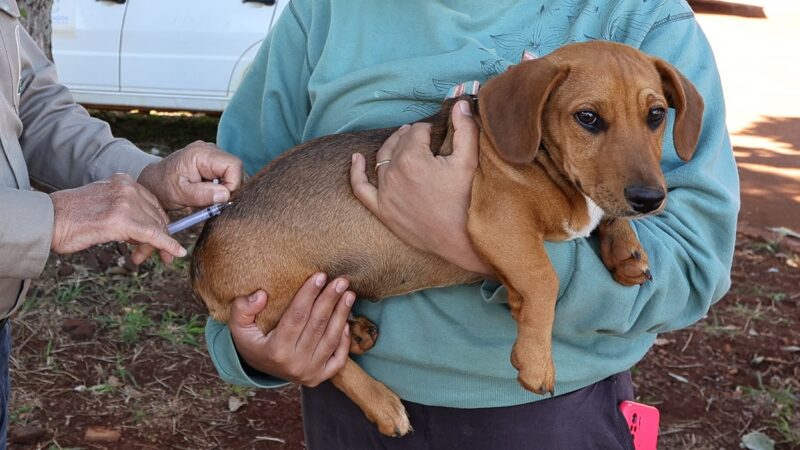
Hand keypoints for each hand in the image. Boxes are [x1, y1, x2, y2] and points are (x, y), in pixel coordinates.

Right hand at [49, 173, 185, 262]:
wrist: (48, 220)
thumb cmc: (72, 218)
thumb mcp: (105, 205)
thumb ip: (127, 212)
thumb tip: (146, 233)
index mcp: (124, 181)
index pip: (153, 204)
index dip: (160, 223)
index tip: (163, 238)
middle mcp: (128, 188)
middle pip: (157, 215)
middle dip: (159, 236)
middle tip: (156, 255)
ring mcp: (126, 202)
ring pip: (156, 227)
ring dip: (155, 246)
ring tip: (143, 258)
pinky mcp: (123, 221)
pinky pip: (154, 235)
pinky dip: (167, 245)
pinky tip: (175, 252)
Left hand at [137, 141, 243, 210]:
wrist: (154, 182)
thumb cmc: (164, 187)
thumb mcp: (180, 193)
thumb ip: (202, 194)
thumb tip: (225, 195)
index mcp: (201, 153)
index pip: (233, 166)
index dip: (232, 185)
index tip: (220, 200)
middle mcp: (210, 149)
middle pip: (236, 169)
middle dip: (229, 188)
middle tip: (214, 201)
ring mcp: (213, 154)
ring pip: (234, 173)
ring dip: (225, 188)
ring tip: (208, 196)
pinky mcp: (213, 162)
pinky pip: (228, 174)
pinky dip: (222, 186)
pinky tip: (209, 192)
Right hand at [229, 273, 354, 386]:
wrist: (259, 368)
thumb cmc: (251, 341)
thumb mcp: (238, 326)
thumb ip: (242, 309)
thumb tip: (261, 295)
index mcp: (275, 351)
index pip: (296, 317)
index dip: (309, 295)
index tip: (320, 275)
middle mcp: (294, 364)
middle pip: (317, 326)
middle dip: (330, 300)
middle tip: (341, 280)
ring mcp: (309, 373)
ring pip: (330, 340)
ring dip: (342, 314)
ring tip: (348, 294)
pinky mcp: (319, 377)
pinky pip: (338, 359)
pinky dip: (344, 341)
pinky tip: (347, 321)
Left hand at [350, 100, 492, 275]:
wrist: (462, 240)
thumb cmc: (468, 200)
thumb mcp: (469, 161)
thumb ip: (464, 128)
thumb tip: (459, 102)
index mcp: (412, 158)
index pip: (417, 132)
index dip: (430, 131)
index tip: (441, 137)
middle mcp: (393, 173)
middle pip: (399, 143)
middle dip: (412, 137)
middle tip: (425, 138)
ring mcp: (385, 193)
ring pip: (381, 159)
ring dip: (391, 147)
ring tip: (402, 140)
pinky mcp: (382, 210)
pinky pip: (361, 188)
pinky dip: (356, 172)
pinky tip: (355, 159)